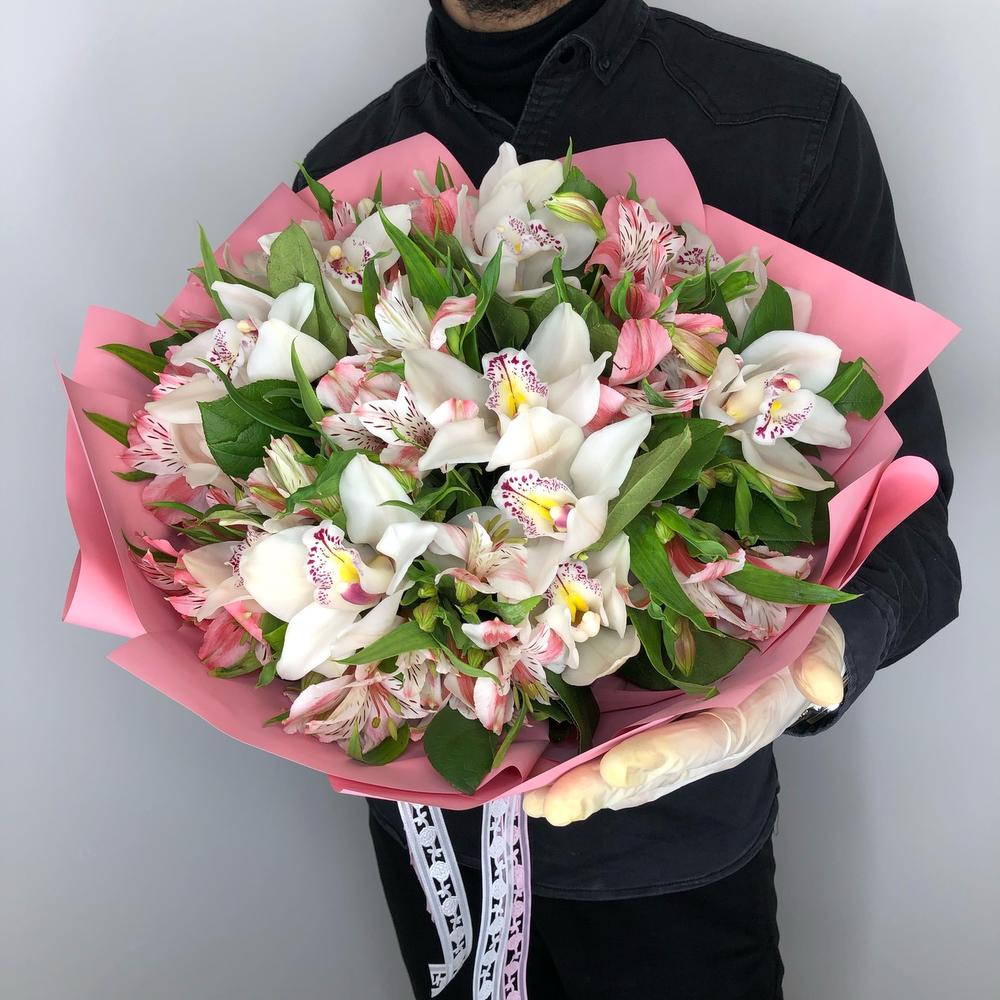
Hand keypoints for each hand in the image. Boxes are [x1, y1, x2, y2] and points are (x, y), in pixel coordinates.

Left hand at [524, 614, 845, 825]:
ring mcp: (667, 731)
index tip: (616, 768)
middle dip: (603, 790)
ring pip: (622, 765)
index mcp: (740, 722)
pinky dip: (571, 761)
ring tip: (535, 803)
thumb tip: (825, 689)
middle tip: (556, 807)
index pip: (700, 744)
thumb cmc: (795, 640)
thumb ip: (823, 661)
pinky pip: (607, 742)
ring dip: (579, 786)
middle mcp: (698, 738)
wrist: (781, 638)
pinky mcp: (643, 716)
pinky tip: (532, 776)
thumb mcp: (818, 642)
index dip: (660, 757)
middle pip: (650, 769)